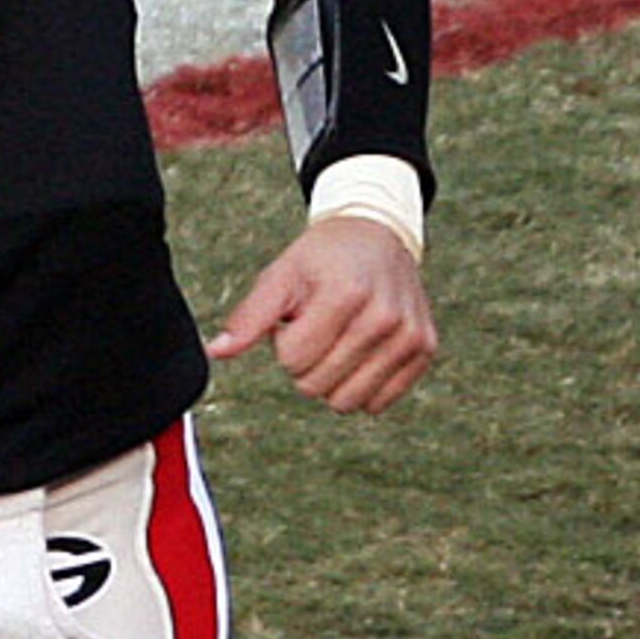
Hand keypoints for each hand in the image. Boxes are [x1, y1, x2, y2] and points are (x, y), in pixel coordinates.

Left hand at [205, 217, 436, 413]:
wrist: (378, 235)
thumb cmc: (322, 258)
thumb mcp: (281, 275)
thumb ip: (249, 317)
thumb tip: (215, 352)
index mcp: (346, 295)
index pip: (292, 361)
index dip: (284, 343)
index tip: (298, 316)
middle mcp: (384, 318)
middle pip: (316, 386)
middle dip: (306, 362)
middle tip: (319, 327)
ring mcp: (409, 336)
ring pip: (347, 403)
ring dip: (333, 378)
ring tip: (339, 338)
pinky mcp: (425, 350)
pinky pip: (379, 403)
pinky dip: (362, 385)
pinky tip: (362, 350)